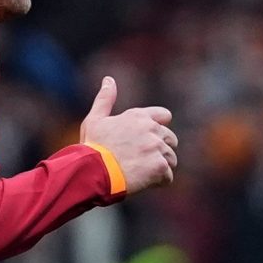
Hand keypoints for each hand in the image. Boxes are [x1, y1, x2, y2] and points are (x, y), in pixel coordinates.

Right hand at [79, 75, 177, 192]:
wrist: (93, 171)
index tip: (149, 140)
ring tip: (141, 173)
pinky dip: (159, 182)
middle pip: (171, 139)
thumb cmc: (92, 148)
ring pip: (171, 159)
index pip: (165, 116)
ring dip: (160, 167)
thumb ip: (105, 99)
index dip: (159, 128)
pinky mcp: (159, 166)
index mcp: (138, 116)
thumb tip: (109, 79)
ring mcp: (157, 148)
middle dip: (160, 150)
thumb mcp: (95, 120)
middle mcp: (151, 129)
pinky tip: (144, 183)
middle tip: (142, 161)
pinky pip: (168, 177)